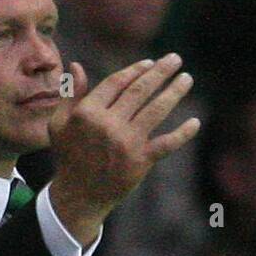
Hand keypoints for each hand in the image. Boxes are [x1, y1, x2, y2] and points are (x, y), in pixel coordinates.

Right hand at [48, 55, 200, 246]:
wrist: (79, 196)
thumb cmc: (69, 156)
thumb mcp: (59, 124)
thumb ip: (71, 94)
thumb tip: (77, 65)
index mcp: (88, 112)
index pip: (117, 82)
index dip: (136, 70)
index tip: (150, 62)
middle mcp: (108, 125)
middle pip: (140, 91)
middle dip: (160, 72)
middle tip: (176, 59)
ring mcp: (126, 143)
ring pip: (156, 110)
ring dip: (174, 92)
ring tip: (187, 78)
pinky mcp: (140, 161)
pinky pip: (166, 144)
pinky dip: (183, 133)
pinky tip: (195, 122)